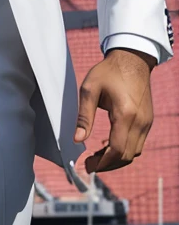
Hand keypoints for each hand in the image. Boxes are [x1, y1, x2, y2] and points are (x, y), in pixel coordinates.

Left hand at [74, 47, 154, 172]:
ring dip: (116, 159)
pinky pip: (138, 144)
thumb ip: (84, 116)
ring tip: (97, 155)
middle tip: (89, 164)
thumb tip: (77, 139)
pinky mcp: (148, 121)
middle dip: (107, 164)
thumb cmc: (109, 72)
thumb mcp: (89, 89)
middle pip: (126, 156)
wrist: (132, 59)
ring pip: (134, 152)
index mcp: (125, 114)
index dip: (102, 162)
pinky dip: (124, 149)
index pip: (117, 150)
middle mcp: (140, 122)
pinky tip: (109, 144)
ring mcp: (147, 122)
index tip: (87, 166)